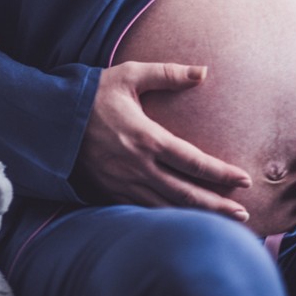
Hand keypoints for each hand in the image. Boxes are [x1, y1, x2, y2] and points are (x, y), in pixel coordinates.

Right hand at [73, 62, 252, 221]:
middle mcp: (138, 166)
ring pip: (166, 208)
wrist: (51, 119)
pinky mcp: (110, 192)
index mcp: (146, 138)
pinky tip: (184, 223)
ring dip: (196, 218)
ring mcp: (123, 183)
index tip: (245, 180)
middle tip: (243, 214)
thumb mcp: (129, 75)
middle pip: (185, 193)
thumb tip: (203, 71)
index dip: (221, 173)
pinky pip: (144, 211)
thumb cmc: (93, 94)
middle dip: (217, 206)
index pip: (192, 161)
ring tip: (223, 224)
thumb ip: (167, 74)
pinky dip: (168, 220)